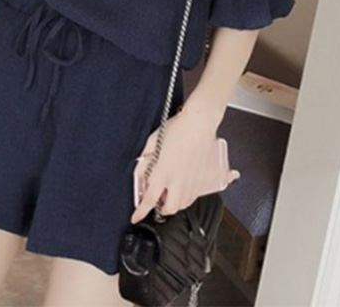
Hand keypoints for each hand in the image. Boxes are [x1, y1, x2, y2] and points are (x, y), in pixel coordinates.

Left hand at [130, 109, 219, 223]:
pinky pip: (194, 195)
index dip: (141, 211)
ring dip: (174, 202)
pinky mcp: (203, 178)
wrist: (199, 123)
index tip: (136, 217)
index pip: (150, 199)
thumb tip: (140, 171)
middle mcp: (178, 180)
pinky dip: (186, 196)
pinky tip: (182, 186)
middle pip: (170, 208)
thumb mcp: (153, 142)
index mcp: (163, 171)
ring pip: (183, 204)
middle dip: (162, 209)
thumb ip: (145, 159)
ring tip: (169, 190)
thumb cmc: (177, 128)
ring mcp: (192, 180)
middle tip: (157, 200)